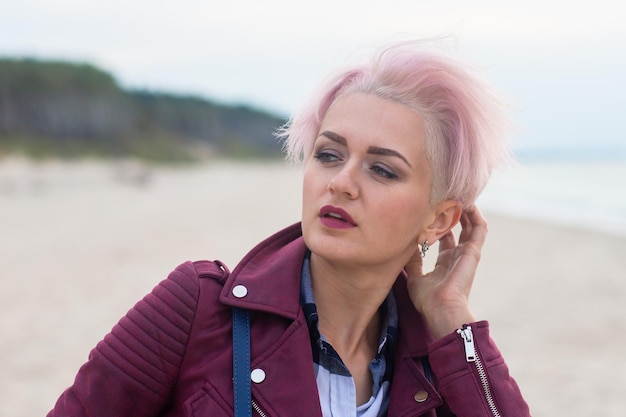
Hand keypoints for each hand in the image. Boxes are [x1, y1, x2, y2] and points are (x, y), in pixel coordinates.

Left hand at [405, 205, 486, 338]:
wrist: (441, 308)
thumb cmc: (428, 299)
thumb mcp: (414, 277)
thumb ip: (413, 262)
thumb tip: (407, 247)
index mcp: (445, 263)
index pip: (444, 238)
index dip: (439, 223)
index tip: (431, 209)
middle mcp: (457, 256)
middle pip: (459, 228)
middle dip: (452, 212)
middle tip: (445, 196)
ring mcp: (467, 253)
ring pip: (471, 225)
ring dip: (465, 210)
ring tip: (457, 194)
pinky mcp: (473, 251)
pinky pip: (480, 228)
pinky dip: (475, 214)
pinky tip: (467, 202)